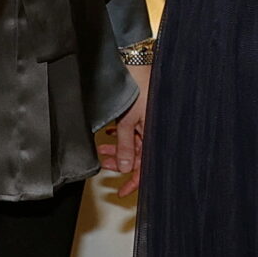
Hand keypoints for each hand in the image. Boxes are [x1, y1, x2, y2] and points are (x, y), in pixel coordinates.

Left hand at [99, 67, 149, 200]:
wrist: (138, 65)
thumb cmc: (140, 88)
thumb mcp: (128, 120)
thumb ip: (125, 145)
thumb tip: (124, 167)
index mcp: (155, 135)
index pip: (146, 166)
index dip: (134, 181)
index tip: (122, 192)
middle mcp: (153, 132)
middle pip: (137, 157)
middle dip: (120, 162)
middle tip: (105, 165)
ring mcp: (147, 124)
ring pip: (131, 145)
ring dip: (116, 149)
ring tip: (101, 149)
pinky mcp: (141, 116)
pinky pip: (130, 133)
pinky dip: (119, 136)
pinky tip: (109, 135)